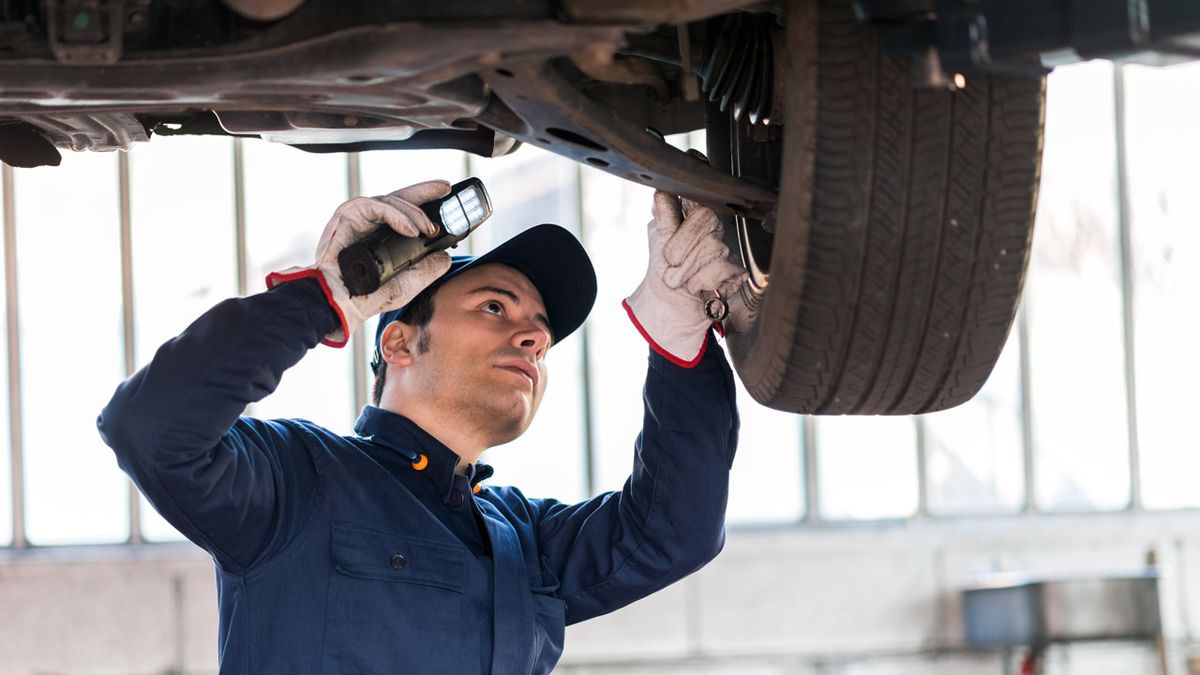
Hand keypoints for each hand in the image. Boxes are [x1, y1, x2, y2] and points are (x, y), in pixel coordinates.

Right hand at [266, 180, 452, 347]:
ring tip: (429, 230)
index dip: (426, 201)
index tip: (446, 194)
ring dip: (414, 213)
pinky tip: (411, 230)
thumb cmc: (369, 295)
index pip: (406, 211)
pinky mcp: (348, 216)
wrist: (344, 302)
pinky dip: (396, 216)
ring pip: (391, 201)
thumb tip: (445, 257)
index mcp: (384, 235)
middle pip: (400, 198)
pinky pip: (375, 207)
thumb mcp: (408, 283)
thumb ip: (428, 269)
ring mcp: (359, 218)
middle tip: (445, 189)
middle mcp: (372, 223)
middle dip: (425, 192)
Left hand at [623, 191, 747, 366]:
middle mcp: (713, 229)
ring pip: (711, 245)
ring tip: (682, 279)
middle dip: (680, 244)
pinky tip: (698, 287)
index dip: (690, 204)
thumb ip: (664, 216)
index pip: (698, 199)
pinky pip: (720, 267)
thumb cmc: (663, 271)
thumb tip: (662, 191)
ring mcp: (726, 248)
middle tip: (670, 262)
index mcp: (694, 216)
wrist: (669, 307)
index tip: (675, 223)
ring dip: (687, 269)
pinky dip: (701, 281)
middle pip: (706, 217)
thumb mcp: (658, 239)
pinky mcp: (736, 271)